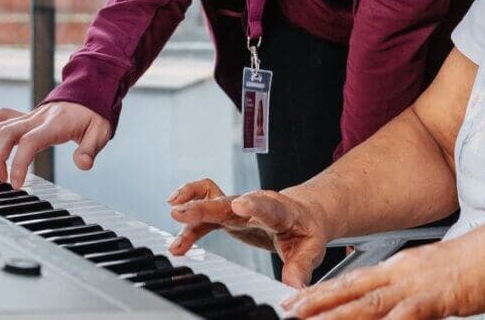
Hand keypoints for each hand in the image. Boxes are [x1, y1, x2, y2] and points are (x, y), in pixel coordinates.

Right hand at [0, 101, 110, 188]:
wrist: (92, 94)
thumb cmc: (95, 115)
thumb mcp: (101, 132)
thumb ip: (90, 149)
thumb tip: (83, 165)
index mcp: (55, 124)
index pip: (29, 142)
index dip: (19, 163)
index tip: (16, 184)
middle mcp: (38, 118)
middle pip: (7, 133)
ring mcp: (31, 116)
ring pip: (0, 127)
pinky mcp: (27, 116)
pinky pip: (2, 115)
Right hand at [168, 178, 330, 287]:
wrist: (303, 212)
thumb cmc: (306, 228)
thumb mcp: (311, 248)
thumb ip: (301, 266)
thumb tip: (293, 286)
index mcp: (280, 211)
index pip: (267, 206)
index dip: (253, 205)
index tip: (240, 204)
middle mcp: (256, 204)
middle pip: (229, 202)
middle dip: (205, 206)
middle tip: (183, 211)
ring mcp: (240, 207)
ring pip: (214, 199)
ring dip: (193, 204)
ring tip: (173, 213)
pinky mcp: (229, 213)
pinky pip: (207, 208)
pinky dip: (191, 218)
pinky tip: (176, 234)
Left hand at [281, 218, 484, 318]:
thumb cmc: (480, 268)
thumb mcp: (437, 283)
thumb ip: (414, 298)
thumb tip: (397, 311)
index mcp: (402, 267)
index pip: (354, 281)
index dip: (324, 293)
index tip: (297, 301)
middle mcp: (402, 272)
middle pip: (351, 290)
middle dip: (317, 303)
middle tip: (288, 311)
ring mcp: (416, 284)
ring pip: (367, 303)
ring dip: (335, 315)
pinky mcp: (434, 298)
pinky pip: (402, 317)